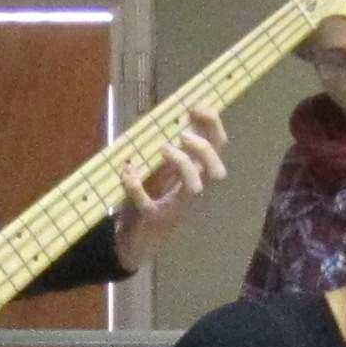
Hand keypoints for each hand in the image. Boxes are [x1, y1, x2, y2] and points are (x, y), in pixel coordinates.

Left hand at [111, 107, 231, 273]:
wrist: (135, 241)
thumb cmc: (151, 198)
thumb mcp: (162, 168)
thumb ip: (171, 146)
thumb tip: (175, 114)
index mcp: (197, 174)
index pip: (218, 148)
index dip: (213, 124)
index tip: (197, 105)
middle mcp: (193, 191)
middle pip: (217, 170)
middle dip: (204, 149)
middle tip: (182, 135)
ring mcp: (176, 208)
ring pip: (196, 188)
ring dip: (183, 164)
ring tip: (163, 149)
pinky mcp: (155, 219)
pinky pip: (150, 204)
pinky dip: (137, 186)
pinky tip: (127, 171)